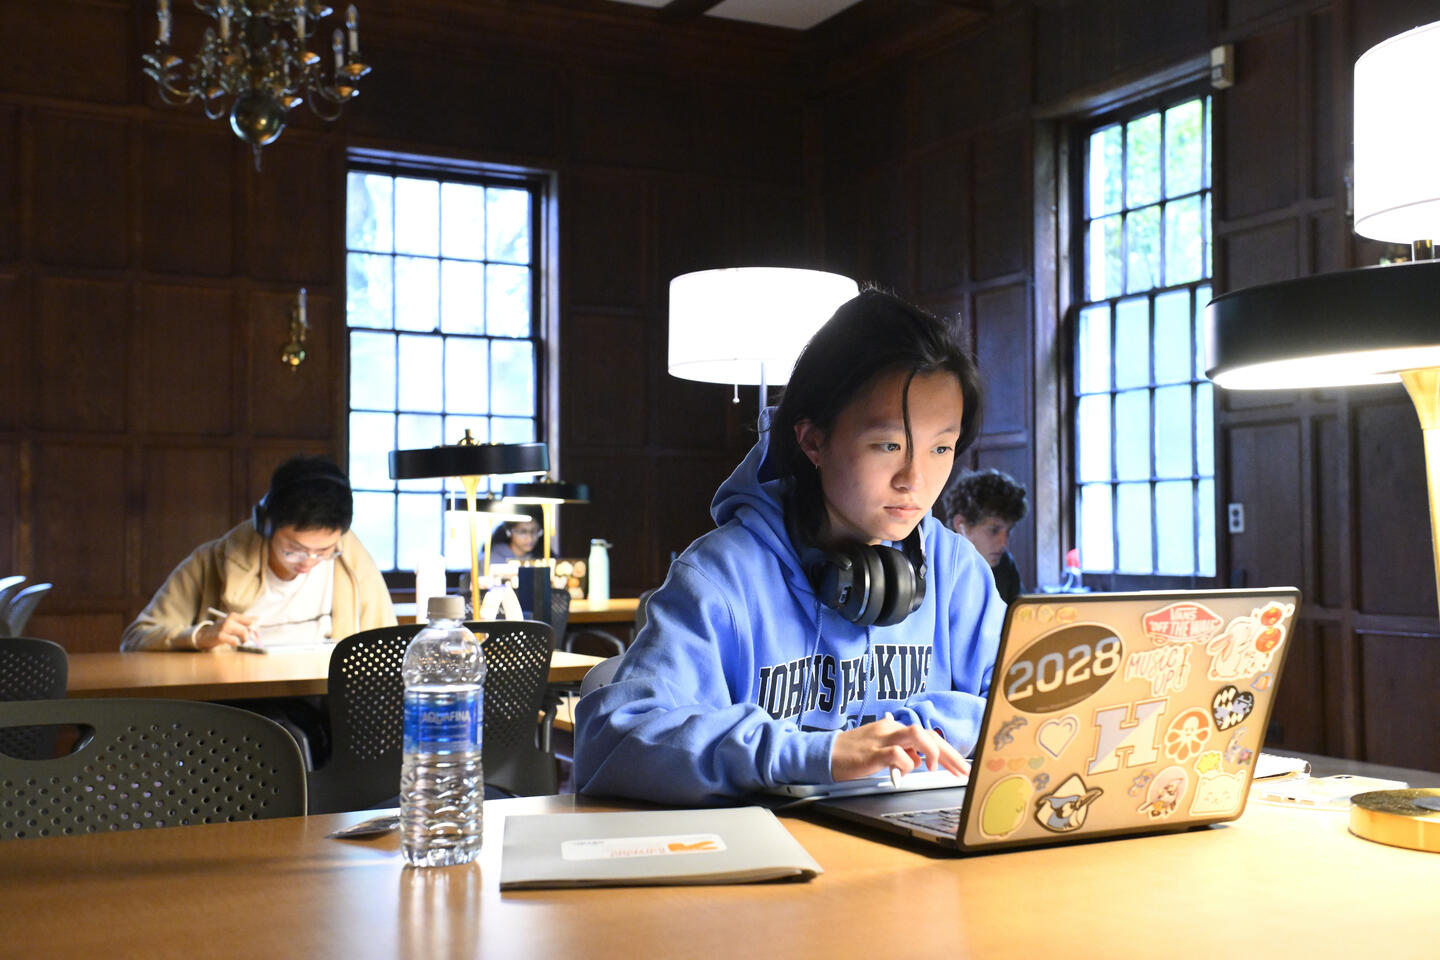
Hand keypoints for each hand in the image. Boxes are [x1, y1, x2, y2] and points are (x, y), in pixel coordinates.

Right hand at [194, 612, 258, 649]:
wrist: (204, 636)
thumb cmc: (221, 630)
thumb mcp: (232, 623)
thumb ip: (245, 621)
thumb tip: (258, 619)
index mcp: (234, 615)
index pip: (252, 621)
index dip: (257, 630)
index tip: (258, 637)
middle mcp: (229, 619)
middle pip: (249, 627)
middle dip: (254, 636)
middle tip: (254, 643)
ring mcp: (224, 627)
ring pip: (244, 633)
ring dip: (246, 640)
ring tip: (242, 643)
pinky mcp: (220, 636)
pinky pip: (235, 641)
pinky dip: (237, 644)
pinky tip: (234, 644)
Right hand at [831, 715, 968, 782]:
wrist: (825, 753)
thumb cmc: (852, 754)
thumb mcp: (880, 748)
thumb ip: (900, 750)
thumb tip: (919, 760)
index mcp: (893, 728)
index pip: (928, 734)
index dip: (948, 751)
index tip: (961, 766)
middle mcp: (890, 729)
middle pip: (927, 734)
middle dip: (949, 753)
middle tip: (961, 771)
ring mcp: (882, 739)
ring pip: (916, 734)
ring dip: (931, 752)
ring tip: (932, 769)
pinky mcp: (872, 753)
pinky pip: (897, 754)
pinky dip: (906, 765)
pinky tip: (902, 773)